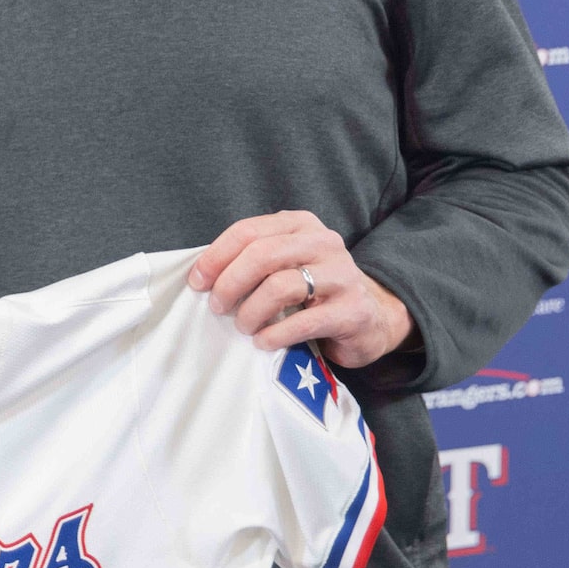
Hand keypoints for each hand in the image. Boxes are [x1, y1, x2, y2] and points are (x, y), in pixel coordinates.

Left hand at [188, 211, 414, 371]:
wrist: (371, 318)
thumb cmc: (315, 292)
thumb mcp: (286, 264)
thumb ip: (252, 260)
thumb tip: (202, 274)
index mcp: (300, 225)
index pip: (248, 231)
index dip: (216, 257)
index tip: (197, 282)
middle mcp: (324, 243)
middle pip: (262, 254)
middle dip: (230, 283)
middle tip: (217, 307)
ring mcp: (342, 275)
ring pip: (280, 286)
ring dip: (251, 311)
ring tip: (243, 326)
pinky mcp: (353, 310)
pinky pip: (303, 322)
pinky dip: (274, 335)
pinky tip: (263, 342)